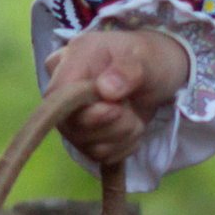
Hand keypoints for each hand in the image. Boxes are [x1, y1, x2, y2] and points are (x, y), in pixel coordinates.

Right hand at [45, 27, 189, 163]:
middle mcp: (64, 90)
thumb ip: (129, 70)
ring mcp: (71, 118)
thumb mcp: (148, 58)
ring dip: (122, 134)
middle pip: (71, 125)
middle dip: (113, 122)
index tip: (116, 106)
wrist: (158, 75)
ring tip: (134, 113)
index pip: (57, 95)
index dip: (85, 110)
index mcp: (73, 59)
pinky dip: (124, 146)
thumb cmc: (149, 59)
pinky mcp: (85, 138)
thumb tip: (106, 90)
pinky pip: (101, 155)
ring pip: (88, 145)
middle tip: (131, 104)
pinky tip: (131, 126)